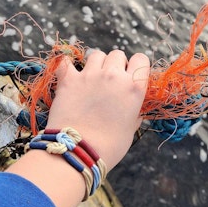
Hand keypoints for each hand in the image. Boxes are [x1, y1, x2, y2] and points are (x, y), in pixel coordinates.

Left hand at [46, 50, 149, 170]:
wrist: (78, 152)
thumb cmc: (110, 145)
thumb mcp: (130, 129)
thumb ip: (134, 113)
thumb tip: (134, 110)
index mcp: (133, 87)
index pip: (141, 59)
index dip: (136, 65)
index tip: (130, 73)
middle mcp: (114, 76)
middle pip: (117, 54)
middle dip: (116, 64)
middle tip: (110, 79)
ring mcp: (90, 75)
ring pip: (96, 54)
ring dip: (96, 63)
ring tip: (92, 77)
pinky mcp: (69, 79)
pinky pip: (66, 62)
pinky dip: (67, 65)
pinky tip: (69, 72)